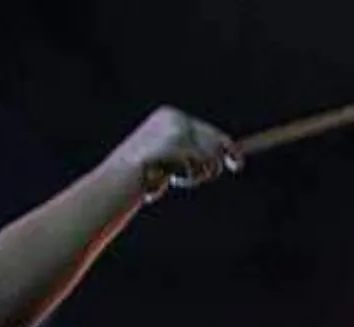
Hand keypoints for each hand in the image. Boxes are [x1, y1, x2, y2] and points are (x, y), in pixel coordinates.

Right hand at [111, 106, 239, 203]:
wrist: (116, 183)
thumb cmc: (141, 177)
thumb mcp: (168, 160)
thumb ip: (190, 154)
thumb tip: (225, 155)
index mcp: (169, 116)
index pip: (207, 132)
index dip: (226, 149)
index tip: (237, 165)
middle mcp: (174, 117)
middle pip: (215, 141)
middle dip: (212, 166)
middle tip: (192, 179)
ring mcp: (175, 129)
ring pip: (210, 156)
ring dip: (197, 175)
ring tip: (174, 179)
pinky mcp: (176, 142)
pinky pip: (199, 165)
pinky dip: (188, 177)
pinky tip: (170, 179)